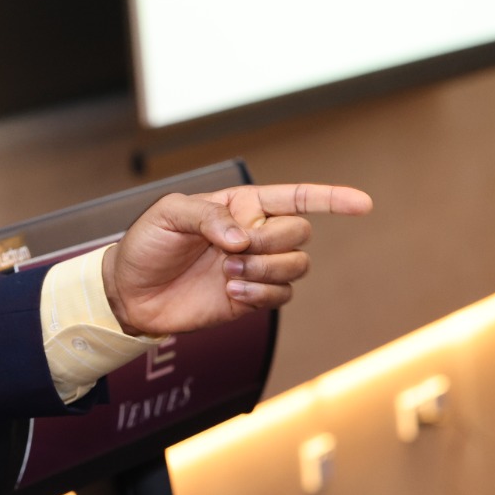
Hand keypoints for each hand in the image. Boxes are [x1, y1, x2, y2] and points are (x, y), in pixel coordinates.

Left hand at [102, 183, 372, 336]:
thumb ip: (207, 216)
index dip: (331, 198)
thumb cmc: (146, 245)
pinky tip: (230, 293)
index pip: (295, 197)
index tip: (363, 204)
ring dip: (266, 270)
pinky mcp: (252, 297)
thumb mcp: (167, 215)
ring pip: (297, 265)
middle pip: (299, 232)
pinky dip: (261, 295)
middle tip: (232, 252)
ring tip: (227, 275)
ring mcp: (255, 267)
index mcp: (240, 205)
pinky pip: (282, 296)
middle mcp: (254, 233)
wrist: (130, 292)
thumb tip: (242, 238)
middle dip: (272, 241)